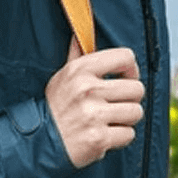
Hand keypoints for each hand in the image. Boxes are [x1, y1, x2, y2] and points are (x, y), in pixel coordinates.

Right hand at [45, 37, 144, 167]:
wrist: (40, 142)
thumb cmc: (55, 107)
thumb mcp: (63, 76)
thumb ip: (76, 55)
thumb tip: (79, 35)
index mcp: (81, 69)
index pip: (126, 56)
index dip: (131, 69)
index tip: (125, 78)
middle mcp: (88, 89)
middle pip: (137, 88)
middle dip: (131, 99)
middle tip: (117, 104)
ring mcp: (94, 114)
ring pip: (136, 112)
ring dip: (127, 119)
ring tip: (110, 120)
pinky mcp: (99, 138)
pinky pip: (129, 134)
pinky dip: (120, 137)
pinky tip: (106, 134)